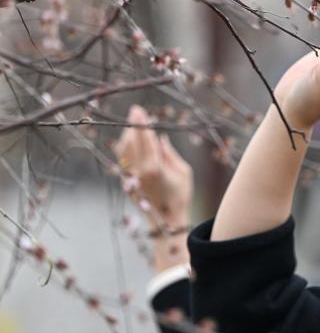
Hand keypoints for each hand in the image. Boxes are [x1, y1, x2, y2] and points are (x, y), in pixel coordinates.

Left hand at [114, 105, 192, 226]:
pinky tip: (130, 141)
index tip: (140, 111)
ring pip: (123, 150)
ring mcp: (131, 177)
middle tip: (135, 112)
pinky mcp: (127, 183)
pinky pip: (123, 161)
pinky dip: (125, 148)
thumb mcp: (183, 171)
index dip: (141, 123)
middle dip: (132, 125)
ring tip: (133, 125)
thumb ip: (169, 153)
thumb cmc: (180, 195)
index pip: (145, 138)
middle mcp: (139, 171)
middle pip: (130, 141)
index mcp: (154, 167)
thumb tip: (159, 138)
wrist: (168, 221)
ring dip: (127, 135)